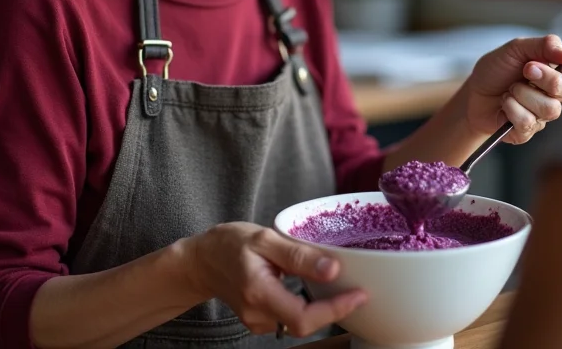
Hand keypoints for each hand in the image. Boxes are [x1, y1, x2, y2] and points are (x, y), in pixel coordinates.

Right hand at [187, 222, 366, 337]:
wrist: (202, 260)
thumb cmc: (229, 243)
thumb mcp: (264, 237)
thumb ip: (297, 254)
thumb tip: (332, 269)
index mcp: (258, 291)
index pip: (303, 316)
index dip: (335, 310)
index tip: (359, 296)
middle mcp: (258, 313)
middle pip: (305, 324)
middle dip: (334, 310)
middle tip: (357, 290)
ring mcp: (258, 321)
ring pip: (299, 322)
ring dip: (320, 307)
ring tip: (337, 285)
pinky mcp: (260, 320)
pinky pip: (290, 317)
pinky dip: (306, 305)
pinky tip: (310, 286)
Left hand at [463, 34, 561, 144]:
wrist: (472, 91)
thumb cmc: (496, 70)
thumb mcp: (516, 49)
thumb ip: (544, 45)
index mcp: (554, 78)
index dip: (555, 73)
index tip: (530, 65)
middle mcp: (552, 98)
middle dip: (545, 81)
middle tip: (522, 74)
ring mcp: (540, 117)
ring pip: (549, 109)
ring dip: (522, 94)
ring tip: (509, 90)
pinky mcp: (526, 131)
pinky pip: (528, 122)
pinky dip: (511, 108)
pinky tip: (504, 103)